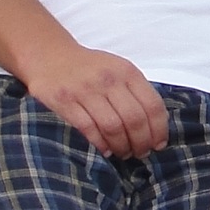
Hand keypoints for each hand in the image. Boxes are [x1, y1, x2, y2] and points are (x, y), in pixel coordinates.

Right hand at [20, 40, 168, 158]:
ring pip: (113, 127)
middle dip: (141, 142)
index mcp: (127, 71)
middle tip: (140, 153)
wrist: (50, 55)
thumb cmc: (90, 68)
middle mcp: (108, 79)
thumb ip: (136, 91)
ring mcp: (85, 90)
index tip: (158, 144)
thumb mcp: (118, 69)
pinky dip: (100, 143)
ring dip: (122, 146)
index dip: (159, 129)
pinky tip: (105, 150)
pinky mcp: (64, 101)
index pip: (152, 105)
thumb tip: (155, 126)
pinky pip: (88, 128)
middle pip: (134, 119)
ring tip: (124, 153)